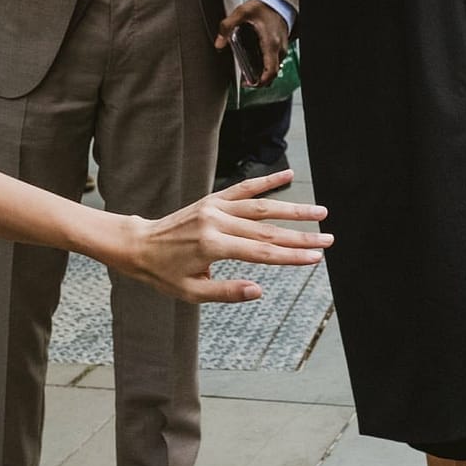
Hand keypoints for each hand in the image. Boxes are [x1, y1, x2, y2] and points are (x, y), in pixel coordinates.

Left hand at [93, 171, 331, 302]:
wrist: (136, 244)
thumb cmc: (162, 273)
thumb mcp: (190, 292)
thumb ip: (226, 292)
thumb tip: (259, 291)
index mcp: (212, 246)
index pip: (261, 253)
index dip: (290, 257)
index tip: (315, 258)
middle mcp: (216, 221)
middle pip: (268, 230)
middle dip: (301, 236)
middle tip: (329, 239)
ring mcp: (215, 206)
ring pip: (261, 206)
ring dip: (293, 208)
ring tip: (320, 211)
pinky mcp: (213, 198)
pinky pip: (244, 188)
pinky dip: (267, 181)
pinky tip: (289, 173)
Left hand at [217, 0, 287, 86]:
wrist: (277, 1)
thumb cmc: (262, 7)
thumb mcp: (241, 12)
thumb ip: (227, 26)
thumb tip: (219, 43)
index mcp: (271, 44)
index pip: (270, 71)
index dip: (259, 82)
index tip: (247, 84)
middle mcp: (279, 49)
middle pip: (272, 74)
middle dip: (258, 80)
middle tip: (244, 81)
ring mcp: (282, 49)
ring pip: (273, 69)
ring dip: (261, 74)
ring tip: (246, 73)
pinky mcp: (280, 48)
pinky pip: (274, 63)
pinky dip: (264, 67)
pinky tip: (253, 63)